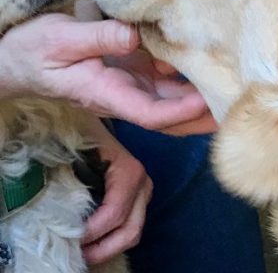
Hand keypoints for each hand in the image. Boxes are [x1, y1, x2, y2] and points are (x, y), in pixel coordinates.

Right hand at [0, 13, 215, 131]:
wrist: (19, 58)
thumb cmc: (34, 51)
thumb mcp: (61, 39)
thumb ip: (97, 37)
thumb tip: (132, 36)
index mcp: (106, 94)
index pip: (150, 113)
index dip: (180, 111)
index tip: (206, 100)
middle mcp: (124, 95)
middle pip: (172, 116)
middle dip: (204, 115)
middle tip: (240, 105)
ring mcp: (131, 85)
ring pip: (173, 101)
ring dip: (203, 99)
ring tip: (236, 89)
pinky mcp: (134, 72)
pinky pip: (167, 82)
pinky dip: (189, 79)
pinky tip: (210, 67)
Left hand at [81, 120, 152, 263]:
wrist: (95, 106)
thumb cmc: (79, 129)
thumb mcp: (72, 147)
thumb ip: (69, 173)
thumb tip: (54, 203)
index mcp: (129, 170)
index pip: (116, 212)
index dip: (93, 231)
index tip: (71, 238)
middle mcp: (142, 181)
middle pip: (132, 228)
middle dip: (104, 247)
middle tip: (77, 252)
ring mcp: (143, 189)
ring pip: (134, 231)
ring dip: (109, 246)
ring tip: (82, 249)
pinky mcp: (138, 195)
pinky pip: (131, 225)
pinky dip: (112, 238)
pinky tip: (92, 239)